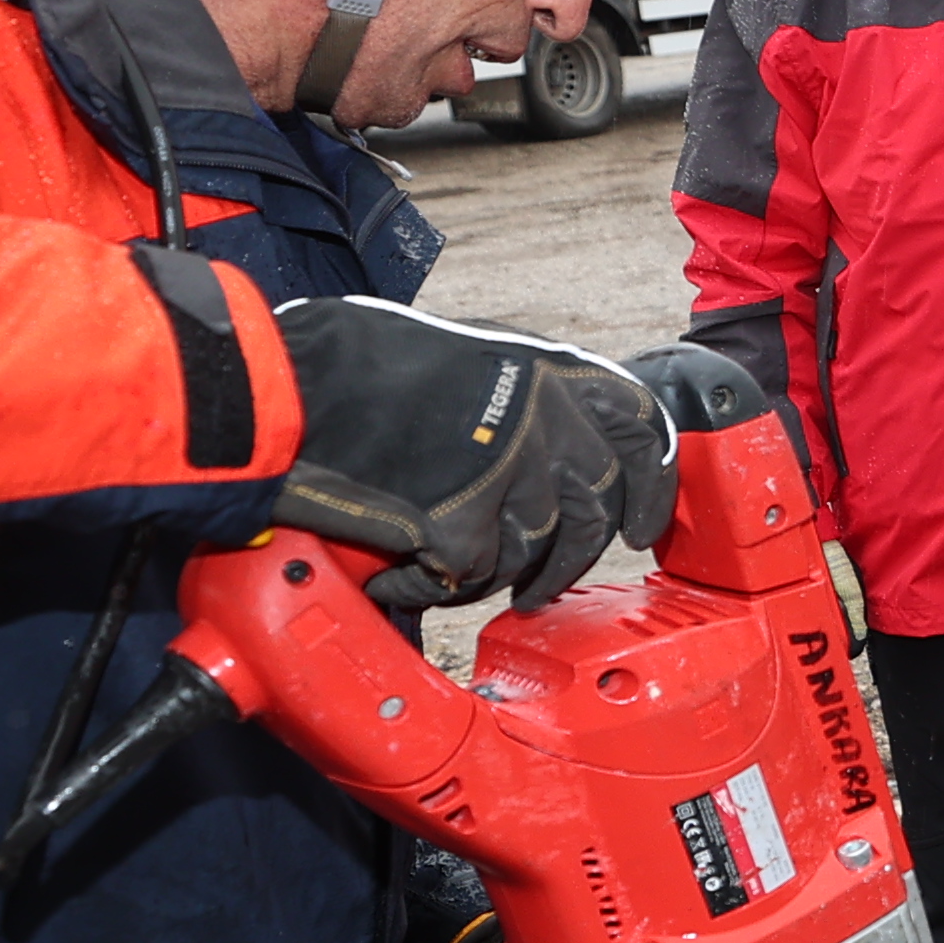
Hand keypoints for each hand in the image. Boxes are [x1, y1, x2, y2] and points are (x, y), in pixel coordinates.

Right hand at [265, 297, 673, 608]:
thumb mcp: (462, 356)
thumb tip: (532, 440)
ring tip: (455, 577)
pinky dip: (427, 587)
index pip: (641, 430)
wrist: (293, 384)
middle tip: (542, 584)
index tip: (644, 525)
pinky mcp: (464, 528)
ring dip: (499, 577)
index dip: (651, 484)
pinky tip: (395, 576)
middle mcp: (547, 423)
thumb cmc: (354, 361)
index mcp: (550, 371)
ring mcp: (511, 478)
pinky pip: (466, 578)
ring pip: (532, 553)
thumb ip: (511, 396)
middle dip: (572, 557)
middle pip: (593, 511)